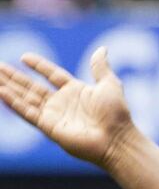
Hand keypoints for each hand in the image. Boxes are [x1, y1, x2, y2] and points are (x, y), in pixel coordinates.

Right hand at [0, 47, 133, 167]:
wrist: (118, 139)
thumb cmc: (117, 115)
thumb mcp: (110, 85)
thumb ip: (100, 67)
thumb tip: (102, 49)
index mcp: (76, 91)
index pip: (52, 75)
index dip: (39, 66)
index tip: (24, 57)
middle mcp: (62, 103)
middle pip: (32, 87)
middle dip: (14, 77)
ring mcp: (55, 115)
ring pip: (25, 98)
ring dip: (9, 87)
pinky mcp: (50, 127)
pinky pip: (27, 112)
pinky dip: (14, 102)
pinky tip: (1, 91)